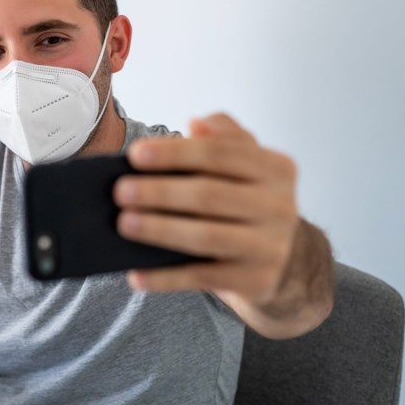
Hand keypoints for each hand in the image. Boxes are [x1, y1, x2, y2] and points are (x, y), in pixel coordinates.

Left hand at [114, 113, 300, 307]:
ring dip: (160, 230)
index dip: (175, 153)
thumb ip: (224, 136)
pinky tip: (136, 274)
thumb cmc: (249, 200)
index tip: (135, 155)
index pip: (220, 153)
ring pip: (206, 237)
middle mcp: (280, 206)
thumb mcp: (247, 163)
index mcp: (276, 168)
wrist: (283, 259)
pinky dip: (166, 277)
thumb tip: (196, 124)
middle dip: (160, 192)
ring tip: (124, 223)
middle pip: (210, 195)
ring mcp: (269, 247)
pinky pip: (202, 277)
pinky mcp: (255, 280)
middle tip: (121, 191)